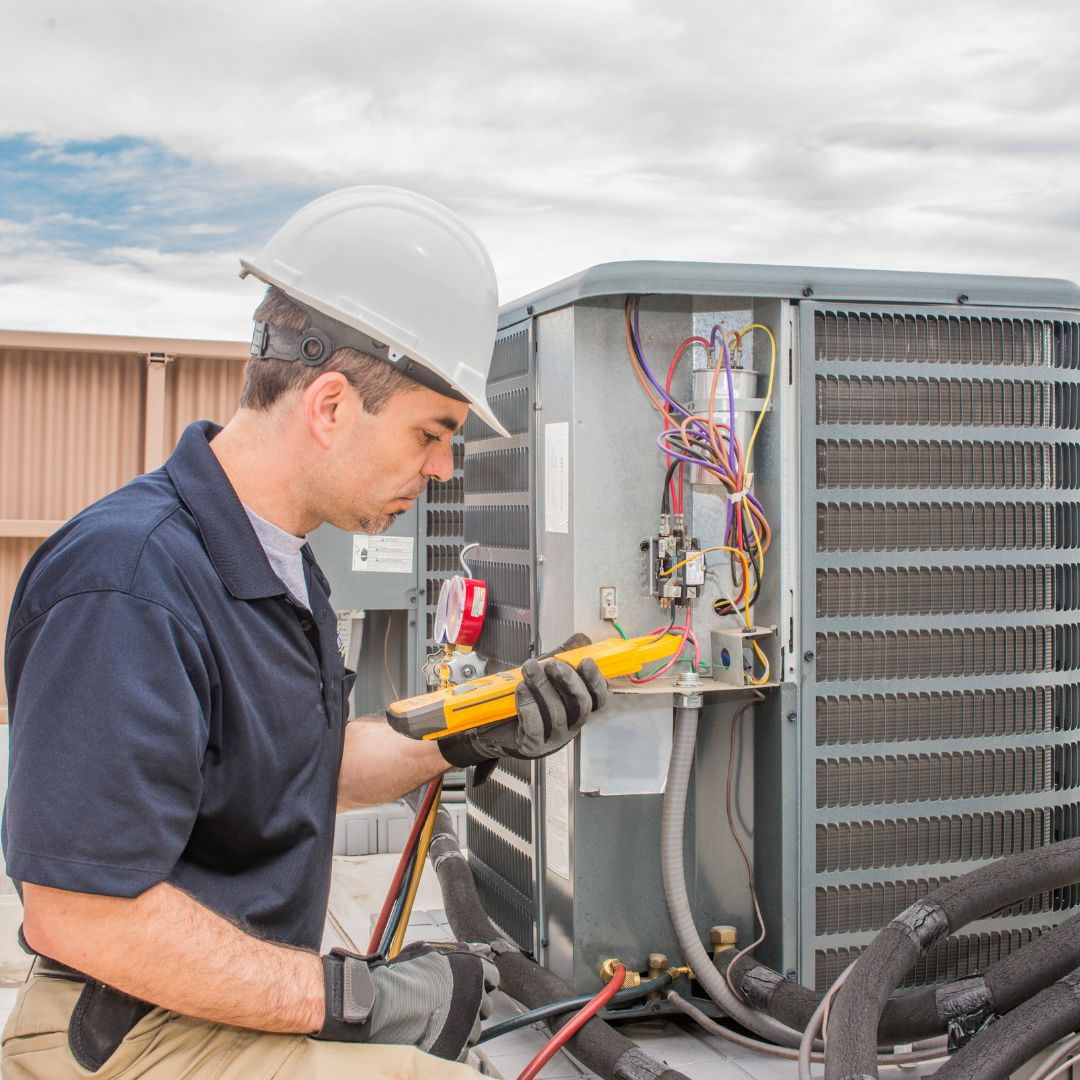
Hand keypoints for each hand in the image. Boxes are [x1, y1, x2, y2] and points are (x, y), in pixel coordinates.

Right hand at [314, 942, 498, 1059]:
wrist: (379, 1007)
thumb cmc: (400, 977)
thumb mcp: (429, 953)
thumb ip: (456, 952)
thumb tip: (475, 948)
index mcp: (474, 970)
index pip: (493, 975)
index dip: (480, 979)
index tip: (470, 983)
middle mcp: (476, 998)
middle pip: (485, 1005)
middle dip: (471, 1004)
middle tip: (449, 1003)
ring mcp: (467, 1027)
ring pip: (474, 1030)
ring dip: (462, 1026)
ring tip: (437, 1020)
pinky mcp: (456, 1051)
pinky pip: (464, 1051)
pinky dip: (454, 1047)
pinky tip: (435, 1037)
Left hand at [440, 633, 607, 768]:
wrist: (492, 722)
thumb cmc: (524, 697)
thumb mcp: (546, 673)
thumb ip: (565, 655)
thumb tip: (581, 640)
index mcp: (577, 707)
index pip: (598, 698)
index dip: (596, 680)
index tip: (586, 661)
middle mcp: (570, 724)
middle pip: (581, 706)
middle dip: (569, 682)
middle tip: (553, 664)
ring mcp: (553, 738)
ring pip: (556, 714)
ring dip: (543, 687)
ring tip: (529, 669)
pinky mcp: (533, 745)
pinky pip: (535, 726)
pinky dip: (529, 705)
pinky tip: (521, 689)